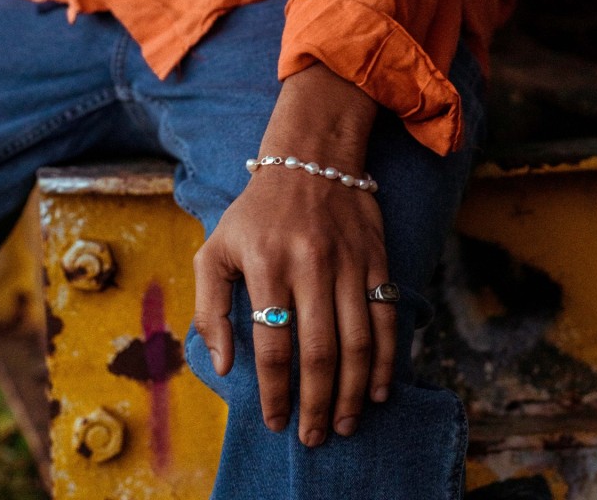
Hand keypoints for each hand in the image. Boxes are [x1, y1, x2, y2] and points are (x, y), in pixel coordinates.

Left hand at [193, 63, 396, 446]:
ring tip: (343, 424)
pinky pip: (386, 318)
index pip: (271, 345)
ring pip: (356, 342)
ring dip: (351, 392)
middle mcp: (308, 265)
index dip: (275, 392)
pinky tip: (379, 389)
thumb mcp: (215, 248)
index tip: (276, 422)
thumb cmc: (255, 211)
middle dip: (314, 404)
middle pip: (317, 352)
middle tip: (312, 437)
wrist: (310, 159)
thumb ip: (209, 307)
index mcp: (265, 265)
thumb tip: (225, 364)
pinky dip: (386, 359)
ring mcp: (347, 262)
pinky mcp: (375, 259)